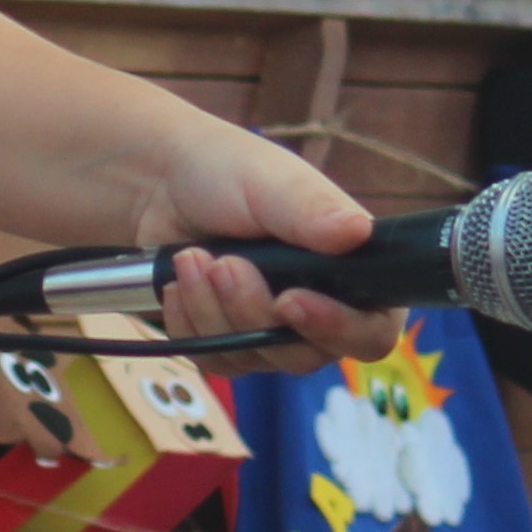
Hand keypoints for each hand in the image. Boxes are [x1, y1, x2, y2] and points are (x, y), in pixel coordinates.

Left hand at [134, 123, 399, 369]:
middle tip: (224, 264)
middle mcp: (319, 307)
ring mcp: (272, 330)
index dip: (336, 328)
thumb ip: (313, 211)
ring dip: (213, 312)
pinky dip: (190, 325)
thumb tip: (359, 231)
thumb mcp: (272, 184)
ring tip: (190, 258)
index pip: (372, 331)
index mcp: (350, 268)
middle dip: (252, 310)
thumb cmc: (226, 171)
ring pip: (254, 360)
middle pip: (304, 355)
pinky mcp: (230, 343)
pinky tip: (177, 285)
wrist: (159, 182)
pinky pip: (216, 361)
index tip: (287, 300)